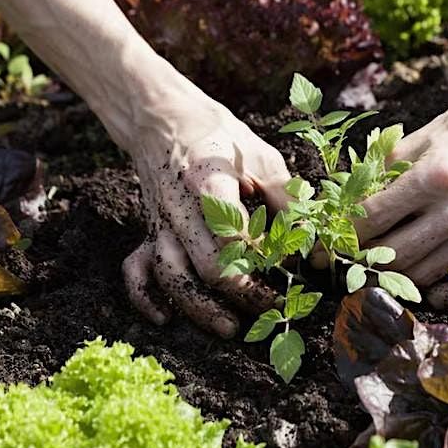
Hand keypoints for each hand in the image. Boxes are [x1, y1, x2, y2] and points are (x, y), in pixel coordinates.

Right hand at [119, 85, 291, 337]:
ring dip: (198, 307)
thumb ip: (287, 198)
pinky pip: (135, 270)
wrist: (163, 119)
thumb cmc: (219, 138)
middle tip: (275, 306)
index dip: (265, 259)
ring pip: (170, 275)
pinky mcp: (147, 231)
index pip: (234, 233)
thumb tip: (311, 245)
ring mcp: (158, 223)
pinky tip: (165, 318)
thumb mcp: (260, 155)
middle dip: (242, 293)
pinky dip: (145, 298)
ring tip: (230, 328)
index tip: (291, 269)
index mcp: (208, 181)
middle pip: (204, 265)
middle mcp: (178, 207)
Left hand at [354, 81, 447, 302]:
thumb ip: (378, 175)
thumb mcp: (415, 140)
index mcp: (436, 175)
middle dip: (361, 260)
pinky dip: (433, 285)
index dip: (342, 236)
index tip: (323, 246)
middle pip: (394, 255)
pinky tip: (415, 274)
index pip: (374, 219)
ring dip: (392, 275)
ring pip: (422, 274)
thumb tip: (337, 208)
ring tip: (374, 266)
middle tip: (345, 260)